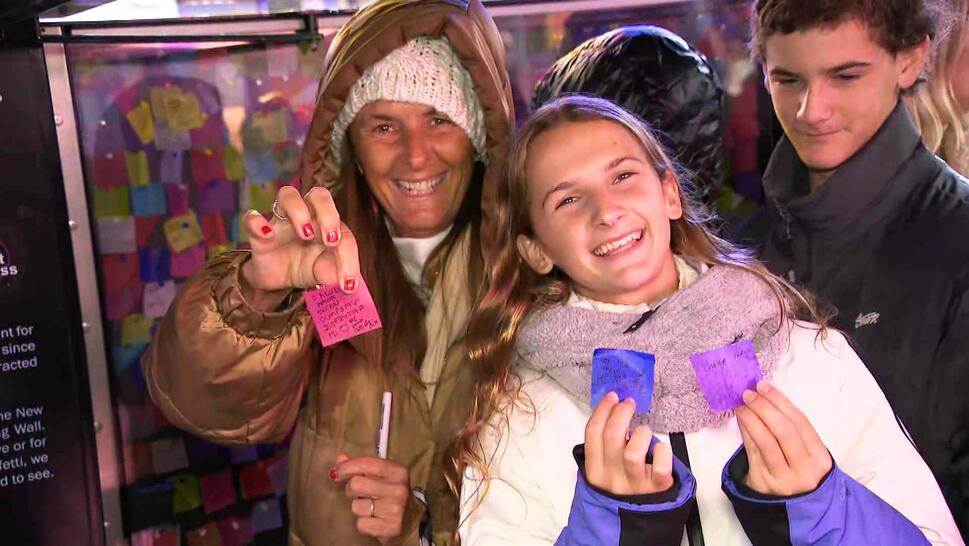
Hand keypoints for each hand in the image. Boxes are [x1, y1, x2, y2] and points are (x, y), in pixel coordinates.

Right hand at [241, 185, 359, 294]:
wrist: (278, 280)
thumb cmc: (308, 267)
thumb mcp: (326, 275)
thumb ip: (338, 275)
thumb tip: (348, 284)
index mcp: (328, 225)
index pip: (343, 231)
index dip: (349, 256)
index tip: (348, 283)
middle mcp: (308, 216)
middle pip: (319, 195)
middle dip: (329, 215)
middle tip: (331, 242)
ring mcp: (282, 220)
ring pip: (288, 194)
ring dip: (299, 211)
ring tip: (305, 234)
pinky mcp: (258, 232)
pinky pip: (252, 217)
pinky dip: (258, 222)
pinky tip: (267, 235)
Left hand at [331, 453, 412, 543]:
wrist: (411, 519)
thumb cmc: (391, 493)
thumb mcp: (381, 475)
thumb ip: (361, 466)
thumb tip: (340, 459)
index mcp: (397, 471)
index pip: (365, 463)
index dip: (345, 467)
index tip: (335, 473)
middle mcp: (398, 489)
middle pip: (356, 484)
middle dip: (351, 490)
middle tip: (358, 493)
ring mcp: (396, 509)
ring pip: (356, 506)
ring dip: (358, 508)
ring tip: (370, 507)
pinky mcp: (391, 527)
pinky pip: (361, 524)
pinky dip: (363, 523)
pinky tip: (373, 520)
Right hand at [584, 392, 674, 495]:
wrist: (634, 526)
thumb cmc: (622, 490)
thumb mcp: (604, 472)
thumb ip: (604, 449)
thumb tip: (613, 413)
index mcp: (594, 472)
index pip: (592, 434)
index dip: (602, 410)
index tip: (612, 397)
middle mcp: (612, 479)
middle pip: (612, 437)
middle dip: (621, 413)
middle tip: (629, 404)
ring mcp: (635, 486)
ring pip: (634, 452)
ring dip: (641, 434)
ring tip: (644, 433)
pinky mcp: (658, 489)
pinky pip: (661, 467)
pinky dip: (663, 452)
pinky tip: (660, 448)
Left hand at [736, 380, 831, 495]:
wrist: (797, 513)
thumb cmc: (802, 476)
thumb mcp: (808, 457)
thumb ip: (794, 432)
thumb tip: (768, 400)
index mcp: (819, 458)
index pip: (800, 423)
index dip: (780, 401)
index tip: (765, 387)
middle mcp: (804, 470)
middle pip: (783, 430)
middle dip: (764, 407)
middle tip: (750, 393)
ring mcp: (783, 478)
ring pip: (766, 441)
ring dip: (751, 418)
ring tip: (742, 405)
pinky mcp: (763, 484)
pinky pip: (752, 452)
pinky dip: (746, 432)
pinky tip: (742, 421)